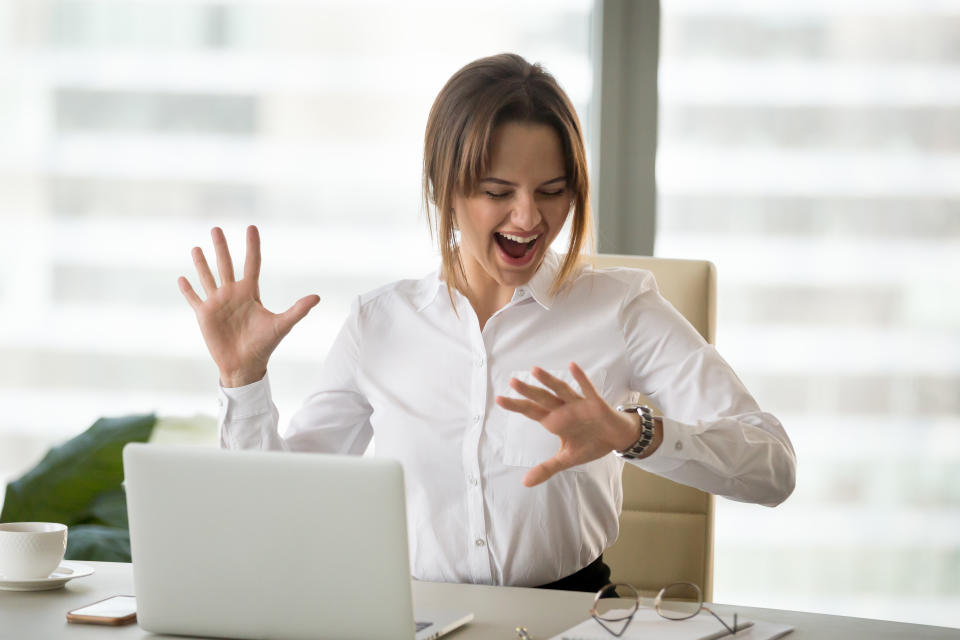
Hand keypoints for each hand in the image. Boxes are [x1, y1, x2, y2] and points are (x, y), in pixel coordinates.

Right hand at [178, 225, 319, 386]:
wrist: (245, 365)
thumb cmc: (264, 345)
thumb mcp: (282, 325)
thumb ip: (298, 310)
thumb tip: (317, 297)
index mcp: (250, 292)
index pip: (252, 263)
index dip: (252, 246)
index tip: (251, 227)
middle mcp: (233, 293)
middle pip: (226, 265)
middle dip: (221, 247)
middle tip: (216, 228)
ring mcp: (217, 303)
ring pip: (208, 277)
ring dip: (201, 263)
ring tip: (196, 248)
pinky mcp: (204, 315)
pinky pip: (194, 298)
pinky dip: (187, 289)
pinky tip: (182, 278)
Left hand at [495, 362, 641, 486]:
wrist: (617, 439)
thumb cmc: (591, 443)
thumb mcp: (567, 459)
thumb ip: (546, 468)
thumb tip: (525, 483)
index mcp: (554, 421)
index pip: (531, 411)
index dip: (516, 406)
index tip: (499, 399)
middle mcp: (563, 409)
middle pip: (542, 398)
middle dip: (528, 391)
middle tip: (512, 382)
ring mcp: (579, 404)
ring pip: (561, 390)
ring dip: (549, 381)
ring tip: (535, 370)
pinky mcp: (596, 403)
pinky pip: (588, 390)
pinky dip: (581, 379)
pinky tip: (573, 367)